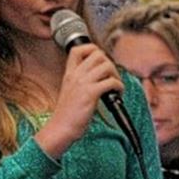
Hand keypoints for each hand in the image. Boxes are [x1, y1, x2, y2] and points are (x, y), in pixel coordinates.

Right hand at [35, 43, 122, 159]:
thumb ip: (80, 82)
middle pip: (97, 54)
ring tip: (116, 86)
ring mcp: (83, 84)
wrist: (60, 129)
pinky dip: (119, 87)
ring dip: (116, 74)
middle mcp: (75, 75)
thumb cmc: (66, 115)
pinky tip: (117, 94)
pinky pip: (111, 82)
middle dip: (109, 63)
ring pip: (106, 65)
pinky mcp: (91, 94)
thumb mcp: (69, 92)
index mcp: (69, 74)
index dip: (92, 49)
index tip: (100, 61)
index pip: (78, 49)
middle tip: (111, 76)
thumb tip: (98, 78)